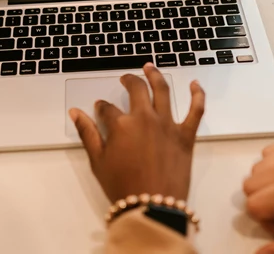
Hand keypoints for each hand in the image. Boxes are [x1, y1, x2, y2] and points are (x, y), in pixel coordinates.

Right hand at [69, 63, 204, 202]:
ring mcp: (167, 125)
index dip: (101, 107)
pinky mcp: (186, 135)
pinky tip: (195, 84)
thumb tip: (76, 112)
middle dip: (129, 80)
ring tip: (150, 67)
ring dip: (156, 75)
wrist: (152, 207)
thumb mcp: (98, 161)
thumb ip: (87, 133)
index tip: (100, 108)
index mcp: (121, 125)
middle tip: (125, 78)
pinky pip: (196, 110)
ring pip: (163, 90)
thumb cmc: (122, 187)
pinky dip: (197, 95)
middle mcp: (145, 118)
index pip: (107, 108)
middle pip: (136, 90)